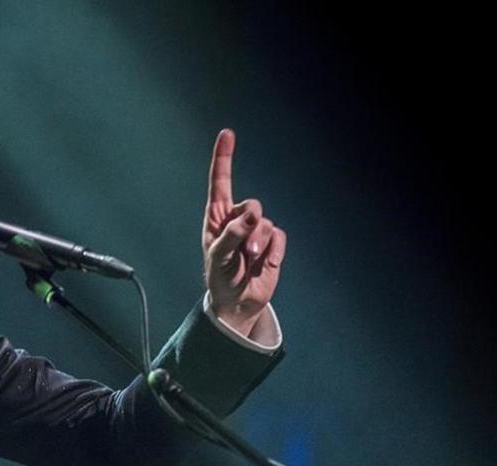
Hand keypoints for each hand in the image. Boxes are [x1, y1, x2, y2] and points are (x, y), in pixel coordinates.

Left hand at [203, 129, 286, 337]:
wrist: (237, 302)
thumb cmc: (220, 277)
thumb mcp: (218, 257)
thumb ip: (232, 234)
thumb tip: (252, 214)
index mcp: (217, 217)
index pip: (220, 182)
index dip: (224, 157)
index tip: (227, 134)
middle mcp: (237, 219)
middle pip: (252, 204)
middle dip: (251, 224)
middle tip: (246, 250)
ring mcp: (256, 231)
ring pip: (266, 223)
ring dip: (260, 244)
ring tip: (250, 261)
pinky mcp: (272, 243)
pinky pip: (279, 237)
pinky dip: (274, 252)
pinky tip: (265, 265)